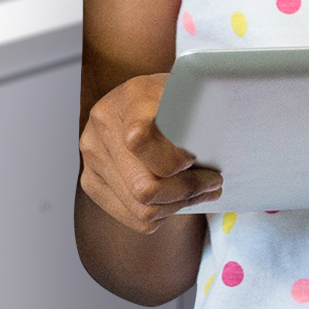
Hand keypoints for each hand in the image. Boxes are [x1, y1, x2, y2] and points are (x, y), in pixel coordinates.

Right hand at [77, 71, 219, 233]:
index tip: (193, 159)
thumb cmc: (176, 96)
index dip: (171, 160)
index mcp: (130, 98)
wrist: (139, 99)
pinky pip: (135, 218)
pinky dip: (164, 214)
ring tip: (203, 191)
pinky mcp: (92, 182)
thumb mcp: (190, 91)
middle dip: (186, 191)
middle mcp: (103, 127)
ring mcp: (92, 157)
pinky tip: (179, 198)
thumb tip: (217, 150)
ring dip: (179, 205)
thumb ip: (201, 112)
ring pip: (142, 208)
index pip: (140, 140)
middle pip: (144, 187)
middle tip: (214, 182)